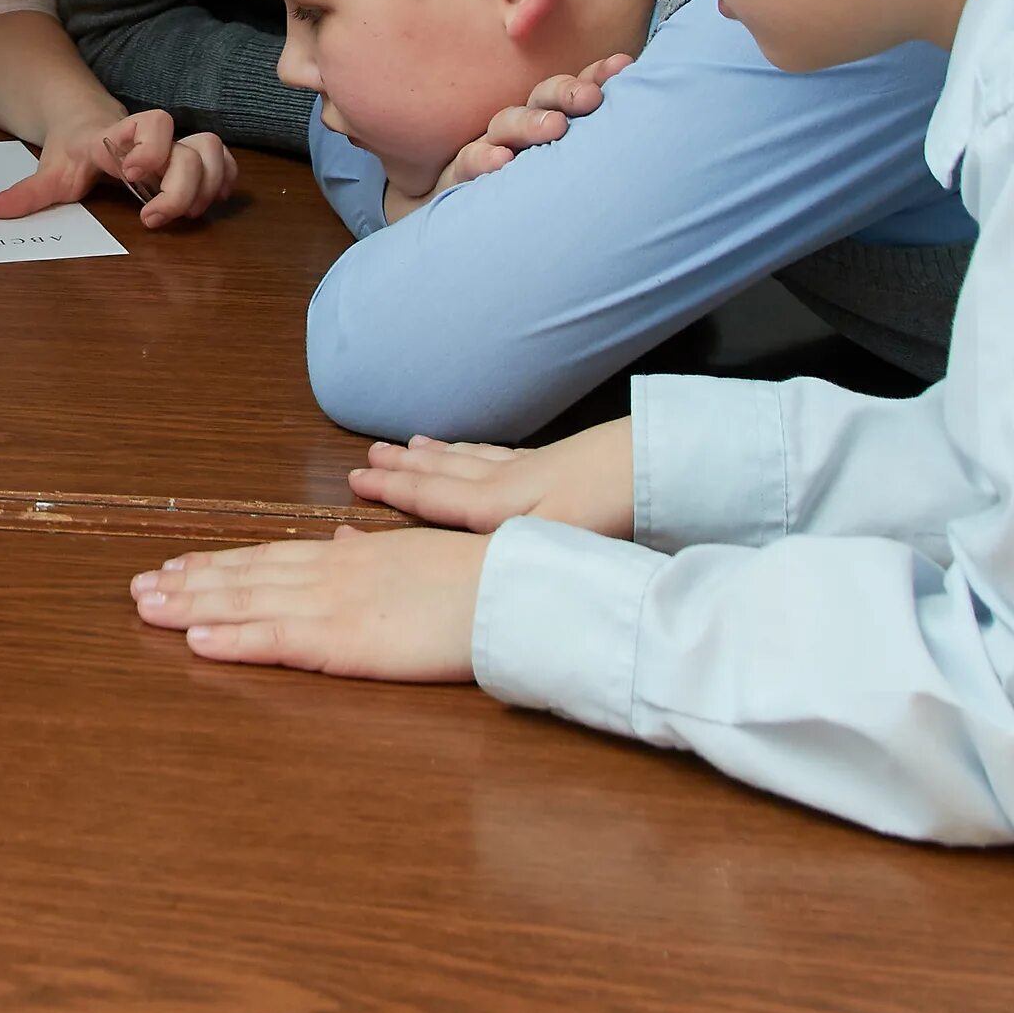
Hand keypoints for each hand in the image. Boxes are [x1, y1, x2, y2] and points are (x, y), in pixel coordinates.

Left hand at [0, 107, 235, 227]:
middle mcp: (154, 138)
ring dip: (208, 185)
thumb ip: (26, 193)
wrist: (86, 120)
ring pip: (213, 151)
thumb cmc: (71, 149)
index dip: (150, 147)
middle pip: (190, 149)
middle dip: (182, 187)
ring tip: (188, 214)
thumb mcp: (49, 171)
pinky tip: (209, 203)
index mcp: (119, 135)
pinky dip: (224, 181)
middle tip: (154, 217)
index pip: (149, 123)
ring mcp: (176, 145)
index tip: (134, 174)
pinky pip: (223, 161)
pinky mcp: (190, 157)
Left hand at [129, 525, 483, 680]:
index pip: (267, 557)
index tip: (178, 566)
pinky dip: (230, 640)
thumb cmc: (472, 577)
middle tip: (139, 588)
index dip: (218, 563)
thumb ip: (371, 550)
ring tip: (147, 609)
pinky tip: (195, 641)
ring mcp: (329, 606)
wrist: (507, 591)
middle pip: (242, 576)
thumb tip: (343, 539)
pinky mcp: (341, 642)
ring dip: (191, 607)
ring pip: (244, 603)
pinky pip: (274, 641)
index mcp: (345, 555)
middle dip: (188, 582)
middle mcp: (326, 574)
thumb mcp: (412, 553)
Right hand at [348, 418, 634, 538]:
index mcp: (497, 506)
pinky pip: (504, 452)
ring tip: (411, 443)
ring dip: (437, 453)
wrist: (658, 464)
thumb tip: (461, 569)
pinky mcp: (560, 461)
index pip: (431, 496)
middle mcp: (507, 481)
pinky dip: (480, 448)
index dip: (393, 490)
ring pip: (471, 457)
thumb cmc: (610, 509)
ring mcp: (534, 468)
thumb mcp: (551, 541)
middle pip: (444, 470)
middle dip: (404, 466)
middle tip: (369, 456)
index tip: (355, 478)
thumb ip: (502, 554)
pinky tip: (478, 446)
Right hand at [387, 54, 630, 221]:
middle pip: (541, 99)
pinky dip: (484, 159)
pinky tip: (501, 160)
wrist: (474, 233)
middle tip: (590, 98)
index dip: (596, 76)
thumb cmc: (537, 196)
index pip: (575, 92)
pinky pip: (469, 163)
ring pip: (506, 125)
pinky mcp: (460, 176)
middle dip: (566, 92)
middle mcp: (520, 130)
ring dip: (530, 123)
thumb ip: (598, 148)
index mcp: (550, 122)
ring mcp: (488, 149)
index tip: (623, 66)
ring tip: (555, 127)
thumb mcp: (569, 171)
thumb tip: (656, 128)